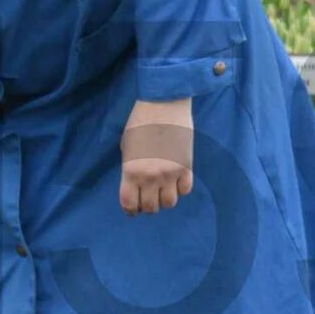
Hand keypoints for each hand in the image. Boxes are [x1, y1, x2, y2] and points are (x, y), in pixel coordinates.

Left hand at [120, 99, 194, 214]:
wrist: (164, 104)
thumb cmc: (140, 122)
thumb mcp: (127, 147)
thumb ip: (130, 168)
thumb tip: (135, 184)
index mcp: (131, 172)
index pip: (129, 204)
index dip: (131, 209)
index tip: (133, 208)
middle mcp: (151, 177)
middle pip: (151, 207)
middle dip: (148, 205)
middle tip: (148, 197)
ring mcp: (170, 174)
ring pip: (170, 203)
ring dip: (165, 199)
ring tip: (163, 190)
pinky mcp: (187, 167)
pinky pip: (185, 190)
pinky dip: (180, 189)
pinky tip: (176, 180)